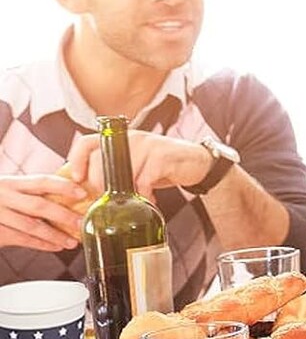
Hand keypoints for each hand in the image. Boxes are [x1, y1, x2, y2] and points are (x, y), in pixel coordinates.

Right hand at [0, 174, 87, 250]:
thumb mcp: (9, 190)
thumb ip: (31, 192)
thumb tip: (70, 195)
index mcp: (11, 183)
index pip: (41, 181)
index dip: (63, 186)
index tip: (83, 192)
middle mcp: (4, 197)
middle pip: (38, 206)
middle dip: (64, 216)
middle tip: (81, 223)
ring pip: (31, 226)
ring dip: (55, 235)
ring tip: (72, 241)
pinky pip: (21, 239)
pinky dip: (41, 244)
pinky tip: (55, 246)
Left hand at [67, 131, 212, 198]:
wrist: (195, 163)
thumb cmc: (160, 167)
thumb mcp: (133, 165)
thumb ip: (112, 171)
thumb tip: (86, 189)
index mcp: (119, 139)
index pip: (86, 143)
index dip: (76, 160)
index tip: (77, 178)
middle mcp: (130, 138)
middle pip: (100, 161)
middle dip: (101, 185)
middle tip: (110, 199)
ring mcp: (147, 145)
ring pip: (123, 172)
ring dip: (127, 193)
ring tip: (135, 200)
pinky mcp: (162, 156)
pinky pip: (145, 179)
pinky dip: (145, 194)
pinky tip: (150, 199)